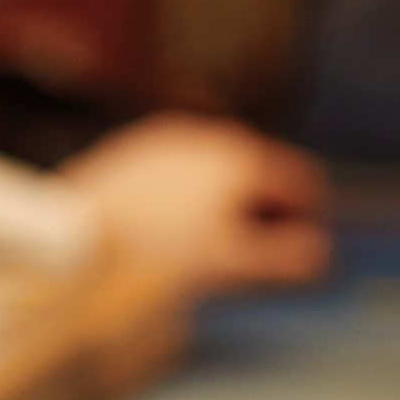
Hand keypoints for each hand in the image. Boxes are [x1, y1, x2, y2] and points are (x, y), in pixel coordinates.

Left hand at [59, 113, 330, 296]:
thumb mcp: (233, 262)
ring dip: (227, 197)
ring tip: (209, 238)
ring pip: (219, 166)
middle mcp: (213, 138)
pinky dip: (189, 189)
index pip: (302, 181)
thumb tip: (317, 252)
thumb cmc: (160, 249)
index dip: (308, 216)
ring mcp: (174, 138)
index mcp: (245, 161)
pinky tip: (169, 222)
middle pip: (261, 171)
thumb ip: (284, 256)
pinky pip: (181, 166)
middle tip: (254, 248)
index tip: (299, 245)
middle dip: (265, 207)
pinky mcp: (140, 144)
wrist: (81, 234)